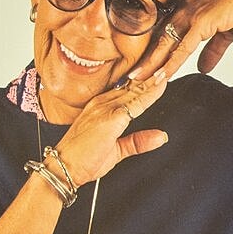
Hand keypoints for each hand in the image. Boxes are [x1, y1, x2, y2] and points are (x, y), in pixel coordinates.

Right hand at [52, 74, 170, 184]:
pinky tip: (160, 85)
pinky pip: (135, 102)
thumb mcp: (116, 151)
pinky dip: (150, 93)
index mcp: (100, 107)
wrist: (63, 168)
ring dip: (153, 79)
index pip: (127, 90)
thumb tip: (161, 137)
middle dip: (151, 75)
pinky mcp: (109, 118)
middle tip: (169, 64)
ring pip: (135, 90)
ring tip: (169, 68)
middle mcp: (102, 104)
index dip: (144, 82)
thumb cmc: (82, 160)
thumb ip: (138, 142)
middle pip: (132, 86)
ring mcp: (105, 109)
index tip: (160, 74)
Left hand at [130, 0, 232, 82]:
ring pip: (166, 44)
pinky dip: (171, 63)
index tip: (144, 65)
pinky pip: (183, 48)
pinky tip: (163, 75)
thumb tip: (203, 69)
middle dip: (145, 59)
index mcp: (188, 8)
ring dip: (152, 63)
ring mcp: (191, 14)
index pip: (165, 32)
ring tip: (139, 79)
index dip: (154, 51)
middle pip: (159, 38)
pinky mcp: (201, 22)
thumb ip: (211, 51)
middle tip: (131, 76)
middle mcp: (185, 9)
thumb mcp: (223, 34)